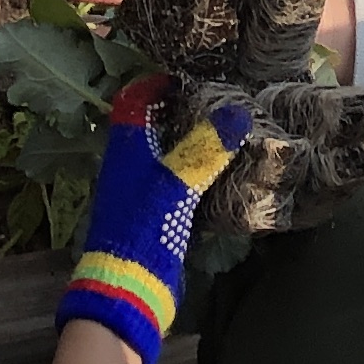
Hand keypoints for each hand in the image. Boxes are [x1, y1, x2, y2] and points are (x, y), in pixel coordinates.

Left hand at [62, 74, 254, 363]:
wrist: (128, 287)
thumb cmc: (145, 226)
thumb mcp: (178, 181)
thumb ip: (207, 147)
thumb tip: (238, 110)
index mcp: (125, 147)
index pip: (134, 100)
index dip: (157, 84)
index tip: (189, 76)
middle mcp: (128, 165)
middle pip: (151, 125)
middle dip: (181, 111)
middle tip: (219, 100)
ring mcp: (139, 192)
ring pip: (165, 154)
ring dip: (190, 142)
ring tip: (228, 131)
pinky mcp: (154, 216)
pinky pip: (175, 182)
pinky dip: (195, 172)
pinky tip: (223, 172)